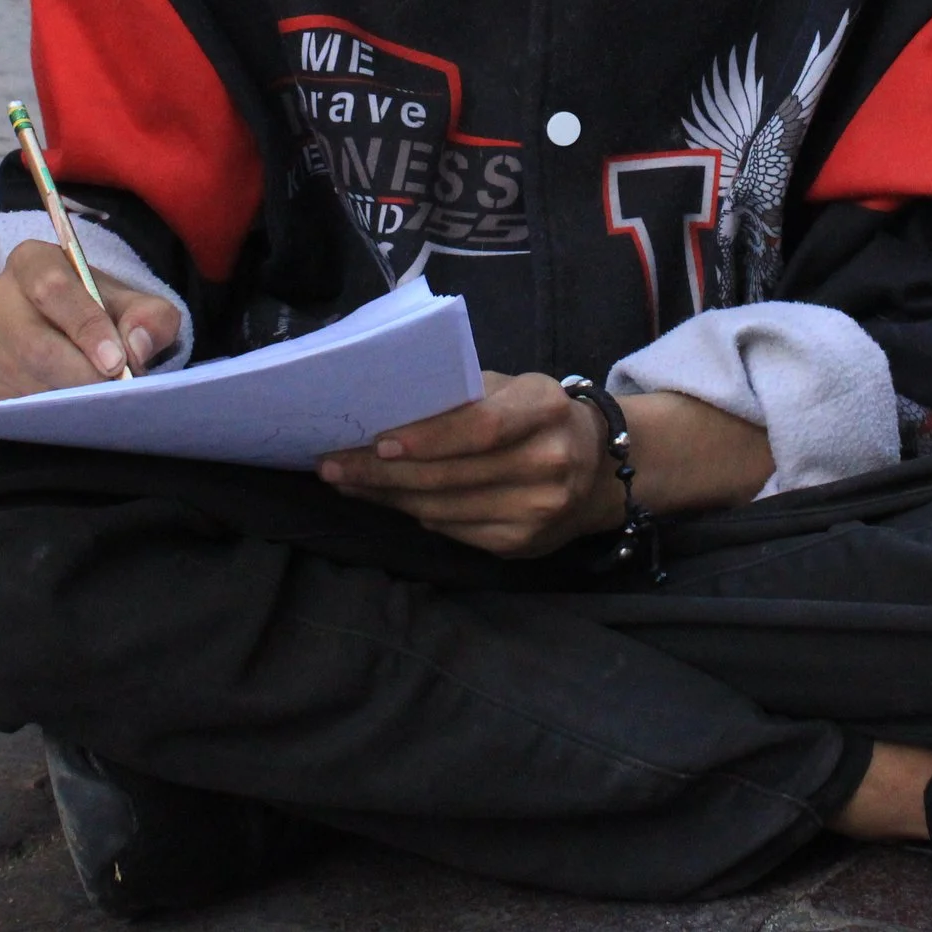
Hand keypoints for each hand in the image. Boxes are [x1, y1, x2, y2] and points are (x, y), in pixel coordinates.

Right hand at [0, 239, 182, 401]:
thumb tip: (136, 346)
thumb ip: (149, 319)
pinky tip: (73, 407)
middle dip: (80, 374)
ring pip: (23, 378)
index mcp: (31, 261)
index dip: (86, 328)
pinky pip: (12, 402)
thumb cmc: (106, 312)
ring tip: (100, 398)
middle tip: (114, 392)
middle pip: (33, 343)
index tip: (116, 362)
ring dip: (67, 396)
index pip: (52, 289)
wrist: (79, 331)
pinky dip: (48, 411)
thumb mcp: (140, 306)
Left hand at [318, 370, 620, 556]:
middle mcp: (549, 462)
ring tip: (348, 482)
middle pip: (452, 474)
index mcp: (546, 409)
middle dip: (383, 473)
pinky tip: (389, 501)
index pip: (481, 427)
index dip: (428, 438)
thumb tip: (386, 411)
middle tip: (334, 465)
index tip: (378, 442)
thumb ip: (462, 396)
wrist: (597, 469)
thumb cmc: (537, 416)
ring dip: (388, 497)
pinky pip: (454, 531)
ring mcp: (538, 509)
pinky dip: (416, 514)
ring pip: (444, 508)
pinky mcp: (522, 544)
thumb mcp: (513, 388)